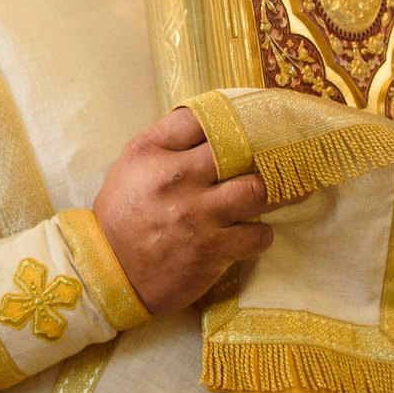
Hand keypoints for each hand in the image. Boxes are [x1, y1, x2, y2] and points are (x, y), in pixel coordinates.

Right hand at [90, 109, 276, 316]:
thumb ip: (165, 144)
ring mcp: (196, 215)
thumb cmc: (122, 218)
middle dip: (265, 152)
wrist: (109, 274)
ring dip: (275, 192)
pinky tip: (251, 233)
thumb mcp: (130, 168)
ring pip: (258, 191)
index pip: (203, 118)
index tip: (251, 124)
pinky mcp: (211, 250)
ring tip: (284, 192)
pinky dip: (261, 234)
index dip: (232, 118)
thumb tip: (210, 127)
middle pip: (240, 149)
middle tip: (283, 156)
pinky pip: (258, 235)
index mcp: (151, 153)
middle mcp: (175, 179)